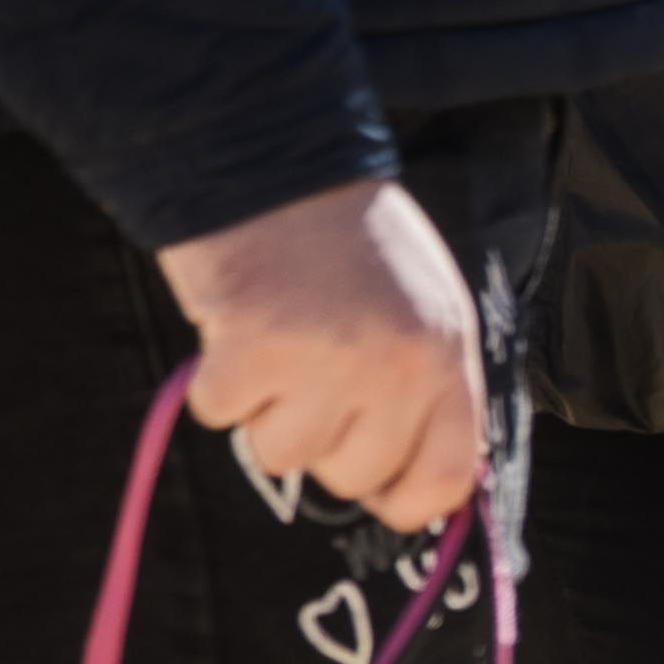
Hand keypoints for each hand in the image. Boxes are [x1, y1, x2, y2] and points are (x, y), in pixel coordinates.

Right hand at [154, 177, 487, 534]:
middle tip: (309, 379)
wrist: (274, 164)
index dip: (408, 500)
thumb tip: (415, 491)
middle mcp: (399, 368)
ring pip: (282, 455)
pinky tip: (236, 328)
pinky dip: (216, 380)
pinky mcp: (255, 351)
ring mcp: (329, 363)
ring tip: (278, 342)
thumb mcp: (424, 308)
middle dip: (322, 442)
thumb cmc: (349, 240)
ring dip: (264, 410)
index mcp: (447, 356)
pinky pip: (220, 414)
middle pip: (354, 477)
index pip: (447, 477)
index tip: (382, 493)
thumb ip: (428, 391)